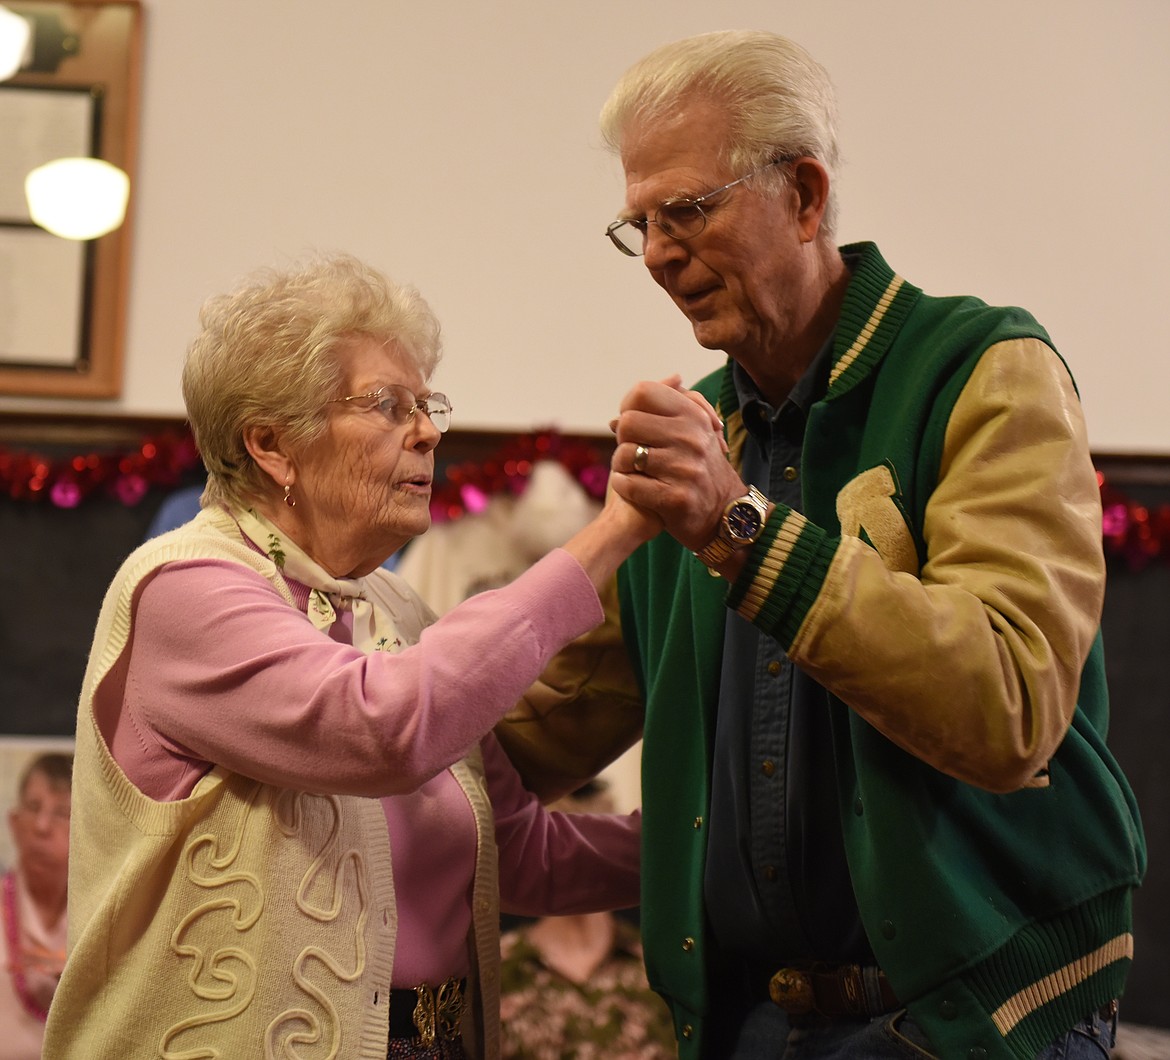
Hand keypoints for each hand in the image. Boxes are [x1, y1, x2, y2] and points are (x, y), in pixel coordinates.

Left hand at [609, 376, 747, 551]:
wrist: (723, 512)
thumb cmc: (697, 466)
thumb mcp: (692, 431)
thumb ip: (664, 412)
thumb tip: (638, 400)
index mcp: (694, 416)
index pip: (643, 392)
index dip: (629, 407)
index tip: (635, 425)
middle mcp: (692, 438)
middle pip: (628, 422)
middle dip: (624, 438)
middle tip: (634, 451)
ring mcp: (685, 469)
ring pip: (624, 454)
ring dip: (621, 465)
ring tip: (635, 470)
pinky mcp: (675, 498)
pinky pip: (627, 484)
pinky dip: (623, 485)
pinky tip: (633, 487)